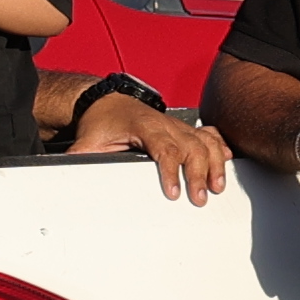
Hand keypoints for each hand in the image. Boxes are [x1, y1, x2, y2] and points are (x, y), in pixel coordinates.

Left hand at [71, 92, 231, 203]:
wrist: (109, 102)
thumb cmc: (102, 121)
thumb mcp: (88, 141)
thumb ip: (82, 160)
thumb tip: (73, 177)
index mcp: (145, 126)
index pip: (164, 148)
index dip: (171, 171)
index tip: (174, 192)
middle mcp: (166, 124)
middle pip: (192, 147)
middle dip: (199, 174)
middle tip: (199, 198)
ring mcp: (178, 125)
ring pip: (205, 141)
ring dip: (215, 163)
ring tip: (217, 186)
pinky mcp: (184, 128)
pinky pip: (208, 134)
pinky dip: (220, 147)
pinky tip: (227, 161)